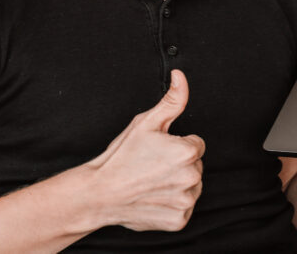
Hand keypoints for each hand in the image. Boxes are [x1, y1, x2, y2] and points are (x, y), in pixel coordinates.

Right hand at [89, 69, 204, 231]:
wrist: (100, 193)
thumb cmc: (121, 157)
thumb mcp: (146, 122)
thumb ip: (172, 99)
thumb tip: (181, 77)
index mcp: (187, 152)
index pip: (196, 144)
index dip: (177, 145)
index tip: (159, 151)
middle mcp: (191, 177)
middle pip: (196, 165)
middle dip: (179, 164)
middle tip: (153, 166)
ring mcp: (185, 201)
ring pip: (192, 186)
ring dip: (177, 184)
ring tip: (152, 182)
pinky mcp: (179, 220)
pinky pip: (184, 208)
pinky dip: (171, 204)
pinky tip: (153, 197)